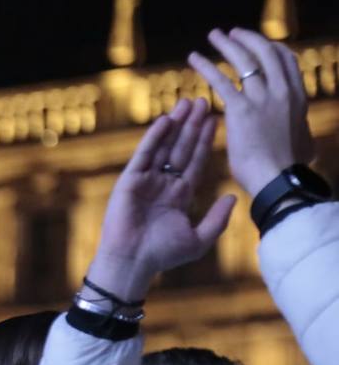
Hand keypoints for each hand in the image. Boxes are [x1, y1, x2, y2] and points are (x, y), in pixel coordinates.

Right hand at [85, 97, 235, 301]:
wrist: (133, 262)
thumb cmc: (163, 255)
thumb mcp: (199, 238)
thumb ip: (217, 219)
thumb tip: (233, 197)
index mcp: (180, 194)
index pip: (196, 161)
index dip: (206, 141)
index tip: (216, 120)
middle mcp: (163, 183)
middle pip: (181, 148)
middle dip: (192, 126)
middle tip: (204, 101)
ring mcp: (146, 180)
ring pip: (164, 146)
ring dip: (176, 125)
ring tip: (188, 103)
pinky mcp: (130, 181)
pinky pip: (144, 154)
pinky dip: (154, 137)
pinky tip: (166, 121)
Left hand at [187, 28, 312, 195]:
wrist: (279, 179)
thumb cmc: (289, 169)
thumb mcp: (303, 143)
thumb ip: (300, 132)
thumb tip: (304, 136)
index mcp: (297, 97)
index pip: (286, 61)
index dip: (272, 49)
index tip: (259, 44)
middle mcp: (282, 91)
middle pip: (266, 53)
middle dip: (248, 39)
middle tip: (232, 33)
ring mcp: (262, 98)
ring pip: (243, 61)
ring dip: (226, 45)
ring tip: (214, 36)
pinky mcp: (240, 109)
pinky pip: (220, 80)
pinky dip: (205, 66)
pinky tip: (193, 58)